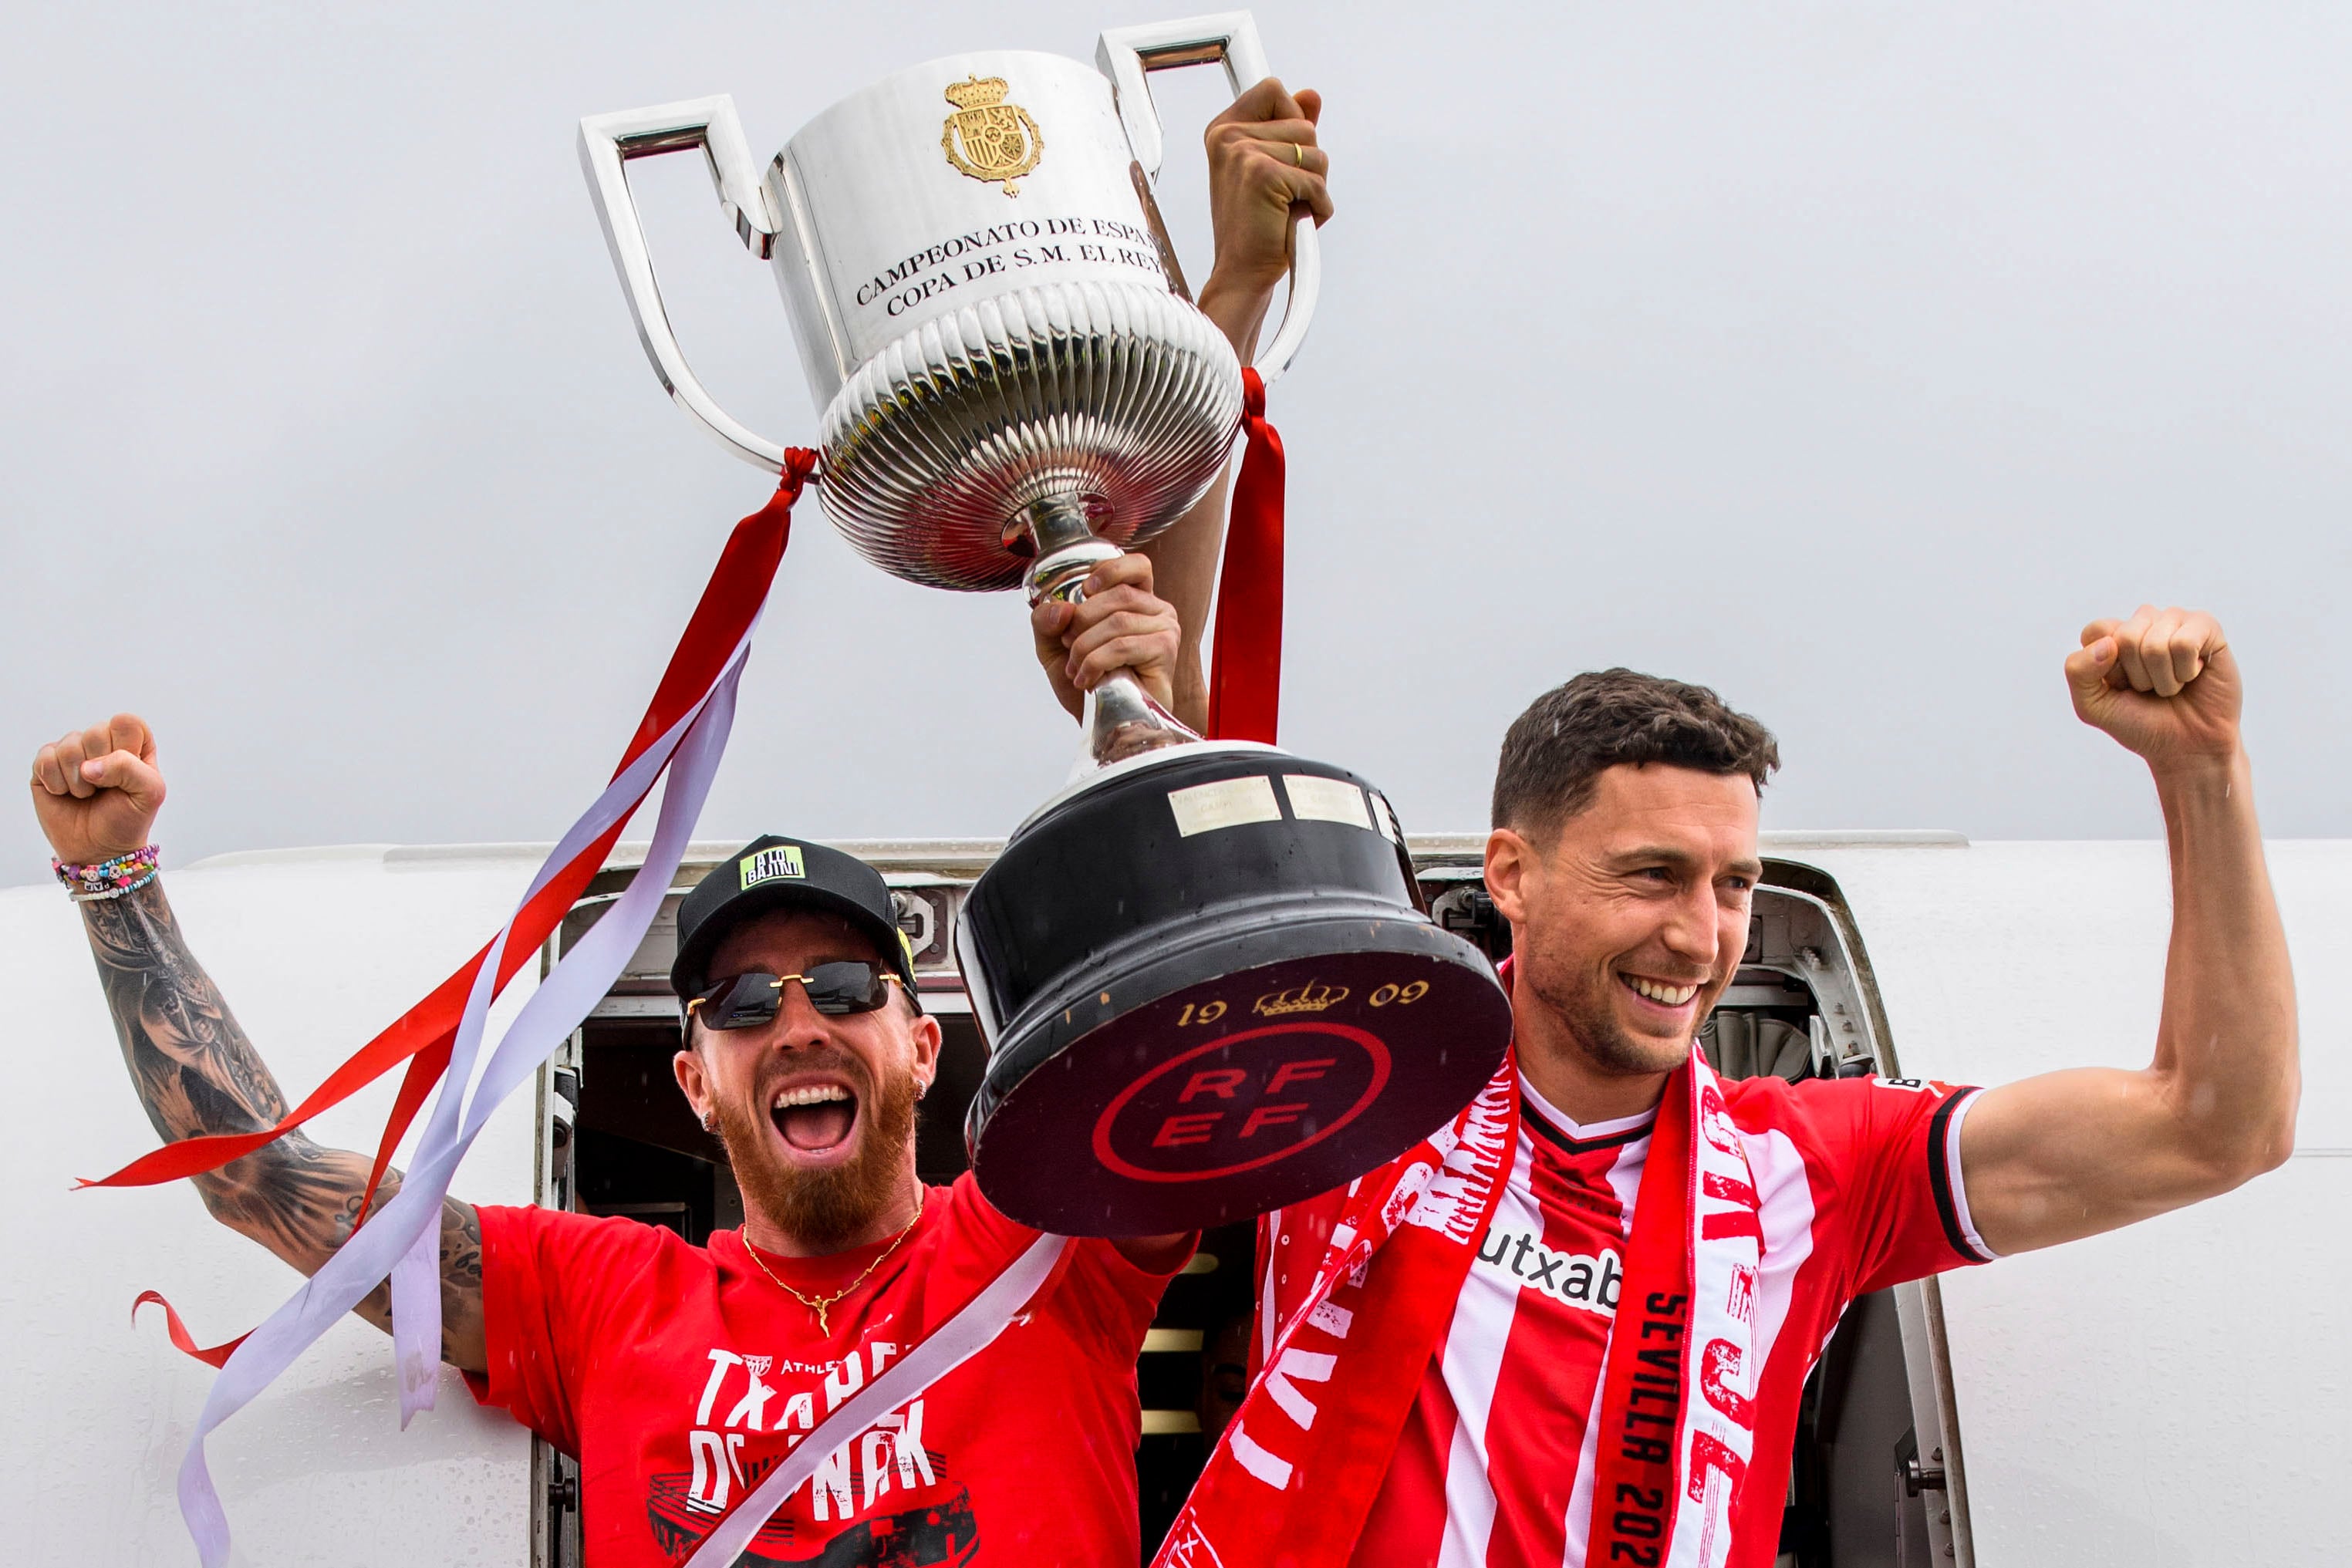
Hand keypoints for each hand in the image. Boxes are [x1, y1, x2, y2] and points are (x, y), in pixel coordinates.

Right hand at [30, 713, 165, 864]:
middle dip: (102, 769)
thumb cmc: (129, 818)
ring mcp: (73, 751)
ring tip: (87, 794)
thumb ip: (129, 769)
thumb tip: (87, 767)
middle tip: (105, 789)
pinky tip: (65, 793)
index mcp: (133, 741)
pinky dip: (56, 783)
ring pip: (69, 746)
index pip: (125, 722)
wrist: (99, 848)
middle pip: (96, 731)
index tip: (128, 776)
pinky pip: (45, 759)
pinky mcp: (47, 764)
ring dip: (79, 781)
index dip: (124, 749)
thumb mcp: (149, 793)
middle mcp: (103, 741)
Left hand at [1030, 555, 1180, 718]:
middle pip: (1117, 595)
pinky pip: (1123, 645)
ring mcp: (1165, 629)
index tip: (1085, 590)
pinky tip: (1088, 679)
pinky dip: (1097, 662)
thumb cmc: (1087, 681)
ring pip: (1118, 621)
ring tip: (1077, 670)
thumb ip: (1046, 620)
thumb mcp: (1053, 644)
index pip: (1137, 566)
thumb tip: (1062, 609)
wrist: (1102, 721)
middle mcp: (1157, 610)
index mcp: (1137, 600)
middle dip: (1082, 622)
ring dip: (1085, 647)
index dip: (1111, 570)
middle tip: (1070, 647)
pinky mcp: (1164, 650)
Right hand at [1197, 78, 1332, 354]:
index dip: (1292, 119)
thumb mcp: (1273, 169)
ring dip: (1314, 187)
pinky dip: (1317, 207)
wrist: (1242, 273)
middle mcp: (1228, 136)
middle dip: (1308, 163)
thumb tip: (1311, 95)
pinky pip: (1317, 181)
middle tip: (1282, 196)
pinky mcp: (1263, 174)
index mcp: (1223, 129)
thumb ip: (1289, 128)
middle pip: (1304, 123)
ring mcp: (1243, 152)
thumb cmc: (1258, 227)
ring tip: (1286, 210)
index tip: (1283, 154)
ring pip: (1316, 153)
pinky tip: (1291, 223)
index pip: (1274, 89)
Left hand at [2065, 606, 2241, 772]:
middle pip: (2125, 638)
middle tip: (2151, 689)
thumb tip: (2108, 643)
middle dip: (2137, 676)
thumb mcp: (2092, 706)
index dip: (2106, 669)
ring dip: (2163, 678)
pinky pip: (2185, 642)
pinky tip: (2193, 675)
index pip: (2097, 631)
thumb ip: (2078, 671)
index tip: (2120, 686)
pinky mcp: (2206, 627)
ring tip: (2173, 685)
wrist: (2186, 747)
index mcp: (2113, 635)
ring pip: (2155, 644)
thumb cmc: (2139, 722)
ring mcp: (2175, 620)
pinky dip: (2186, 671)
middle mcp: (2144, 622)